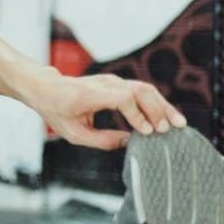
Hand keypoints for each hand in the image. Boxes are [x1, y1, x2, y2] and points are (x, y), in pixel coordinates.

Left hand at [30, 70, 188, 149]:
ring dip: (162, 106)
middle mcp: (104, 83)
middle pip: (139, 91)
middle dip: (157, 111)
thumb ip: (101, 140)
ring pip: (145, 88)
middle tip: (169, 130)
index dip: (137, 114)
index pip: (122, 98)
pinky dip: (156, 103)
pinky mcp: (118, 82)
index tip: (146, 131)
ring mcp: (112, 80)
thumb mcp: (74, 132)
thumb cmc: (57, 111)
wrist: (47, 88)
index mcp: (89, 94)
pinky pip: (142, 90)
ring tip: (177, 124)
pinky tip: (167, 117)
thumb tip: (129, 143)